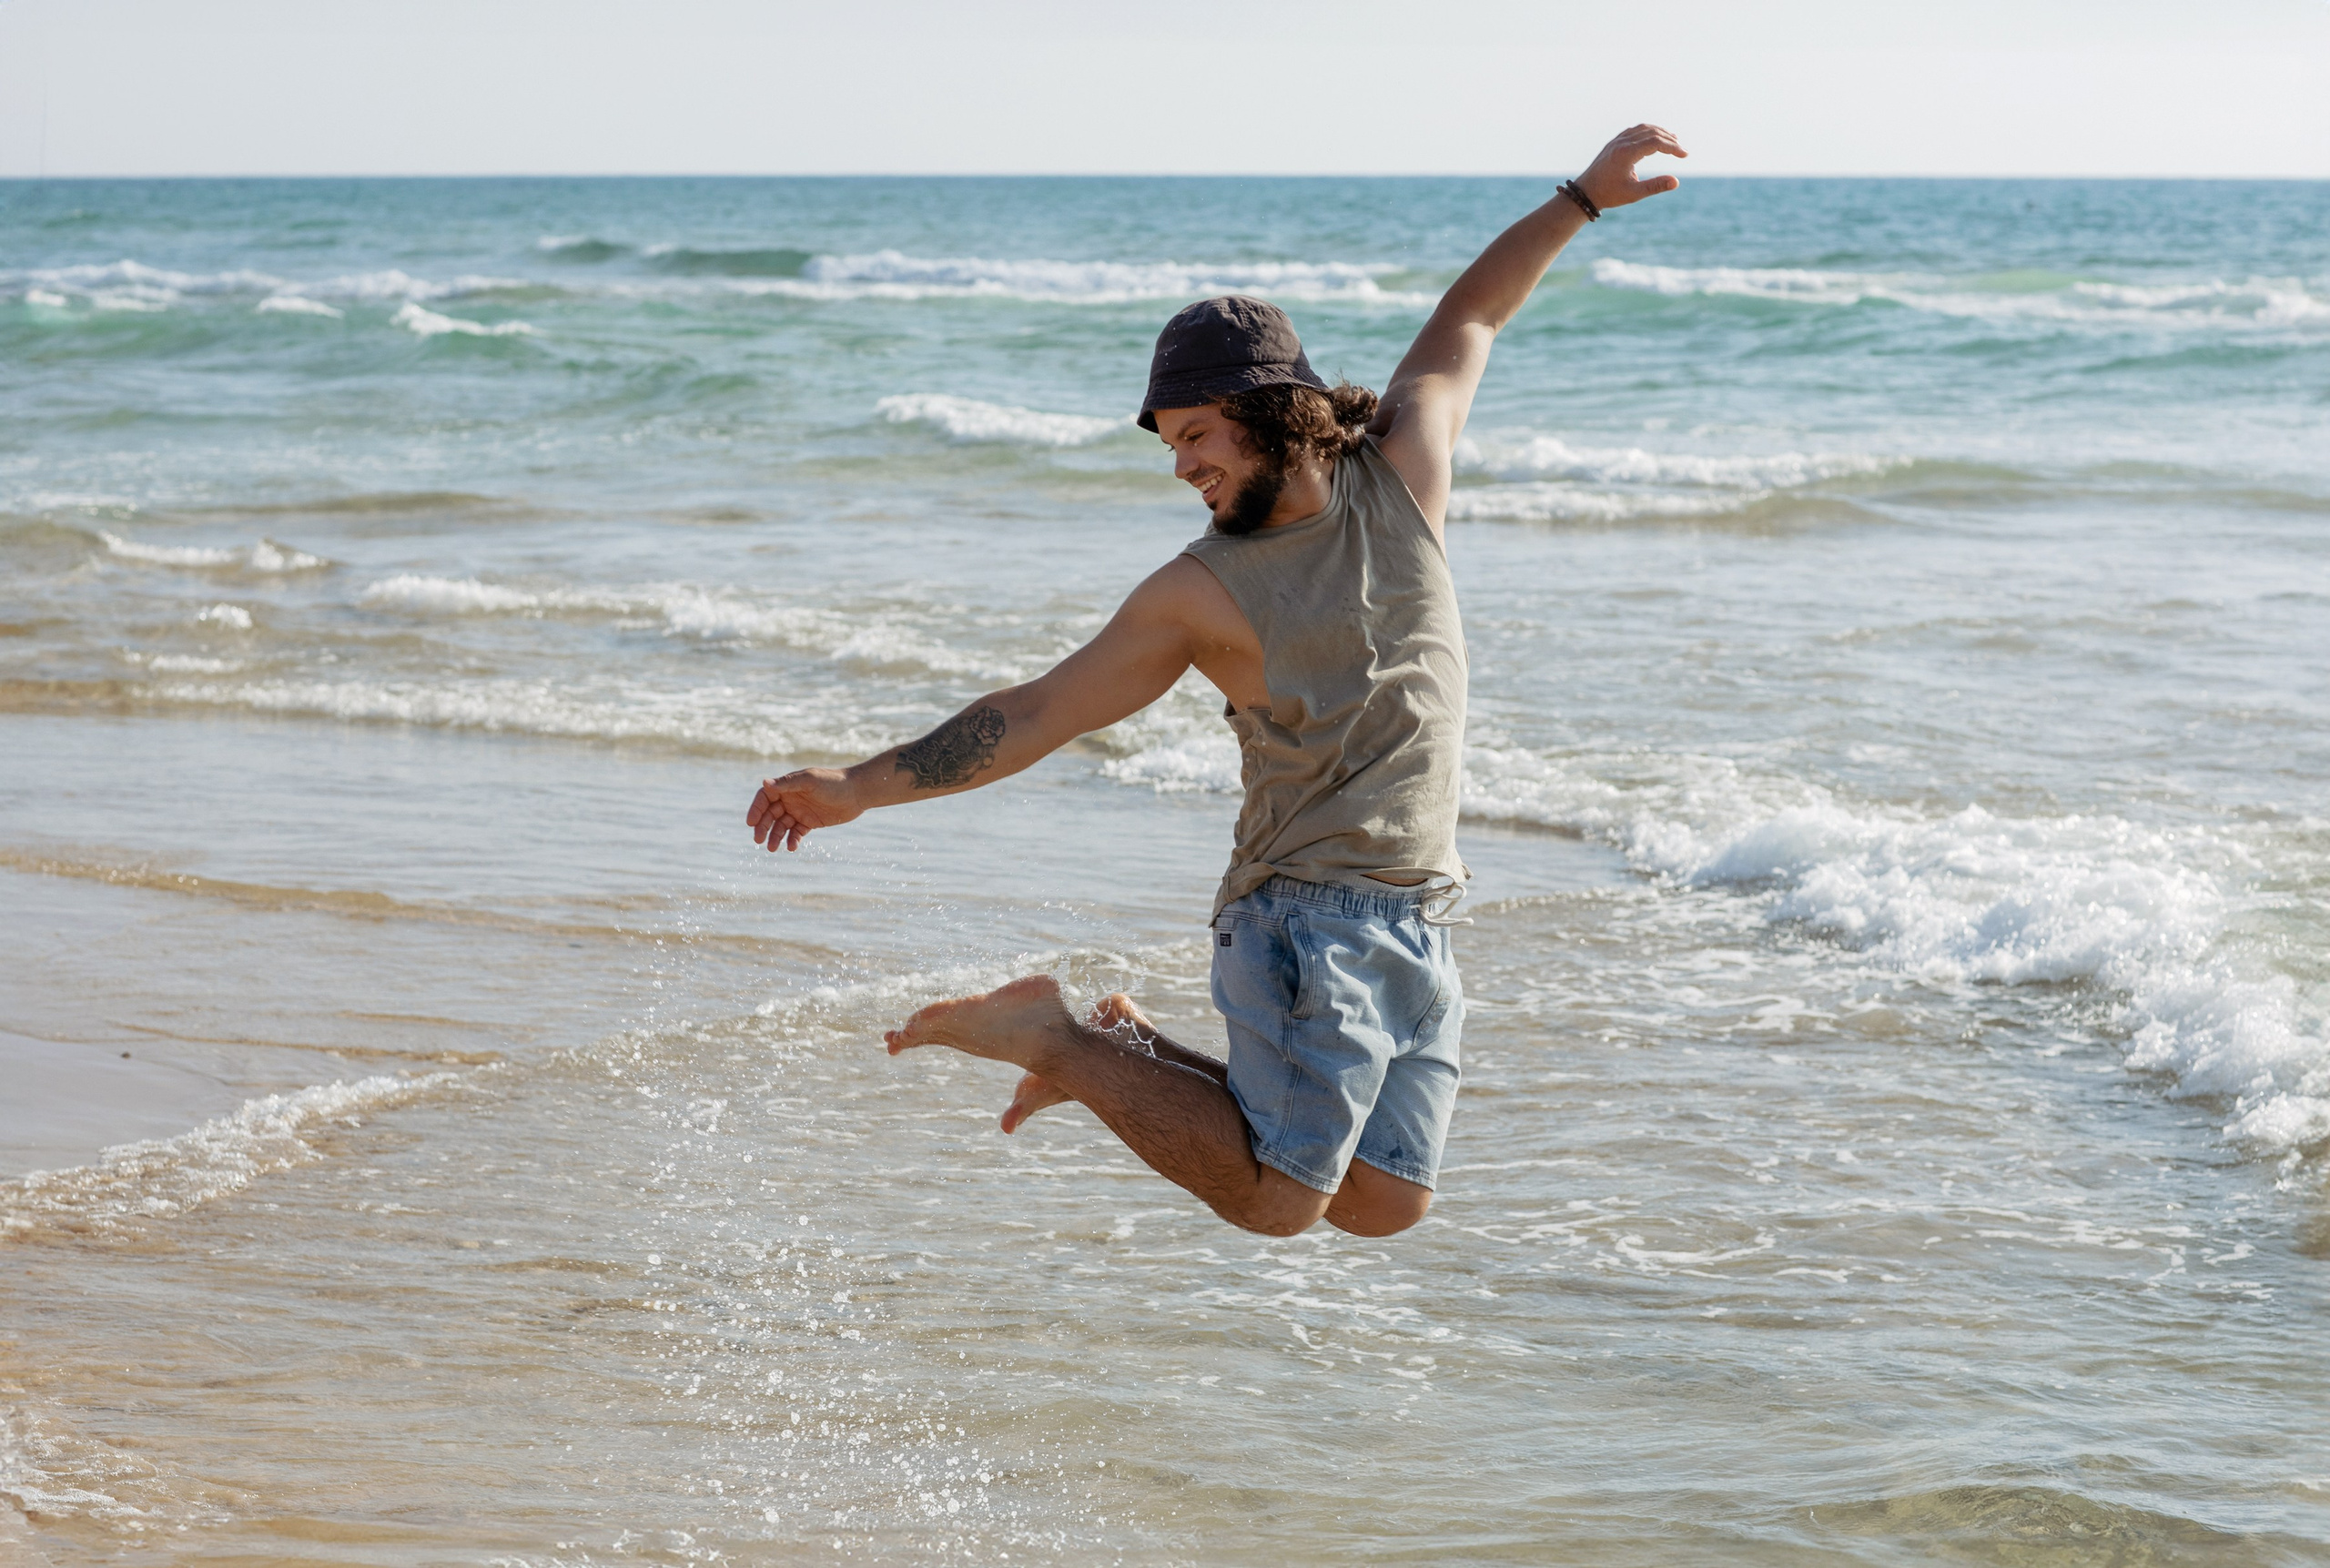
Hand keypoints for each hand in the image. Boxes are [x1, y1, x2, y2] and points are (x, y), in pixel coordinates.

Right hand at [746, 767, 861, 852]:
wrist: (857, 792)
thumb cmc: (833, 782)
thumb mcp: (810, 781)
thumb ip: (788, 783)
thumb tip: (764, 783)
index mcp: (788, 786)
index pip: (765, 797)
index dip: (756, 809)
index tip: (750, 823)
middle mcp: (791, 798)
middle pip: (770, 814)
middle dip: (763, 826)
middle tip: (757, 840)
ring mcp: (800, 811)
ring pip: (782, 826)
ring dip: (775, 836)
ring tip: (773, 848)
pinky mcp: (810, 822)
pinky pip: (796, 833)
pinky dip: (792, 840)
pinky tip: (791, 847)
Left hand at [1576, 124, 1687, 212]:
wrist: (1585, 193)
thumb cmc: (1608, 195)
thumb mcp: (1633, 194)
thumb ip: (1655, 186)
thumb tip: (1676, 182)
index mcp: (1627, 153)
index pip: (1656, 142)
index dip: (1673, 147)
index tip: (1684, 155)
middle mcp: (1622, 143)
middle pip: (1651, 132)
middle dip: (1669, 139)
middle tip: (1681, 150)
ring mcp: (1616, 141)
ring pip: (1642, 129)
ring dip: (1659, 132)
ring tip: (1673, 140)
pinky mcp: (1614, 143)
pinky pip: (1634, 131)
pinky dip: (1648, 132)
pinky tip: (1654, 138)